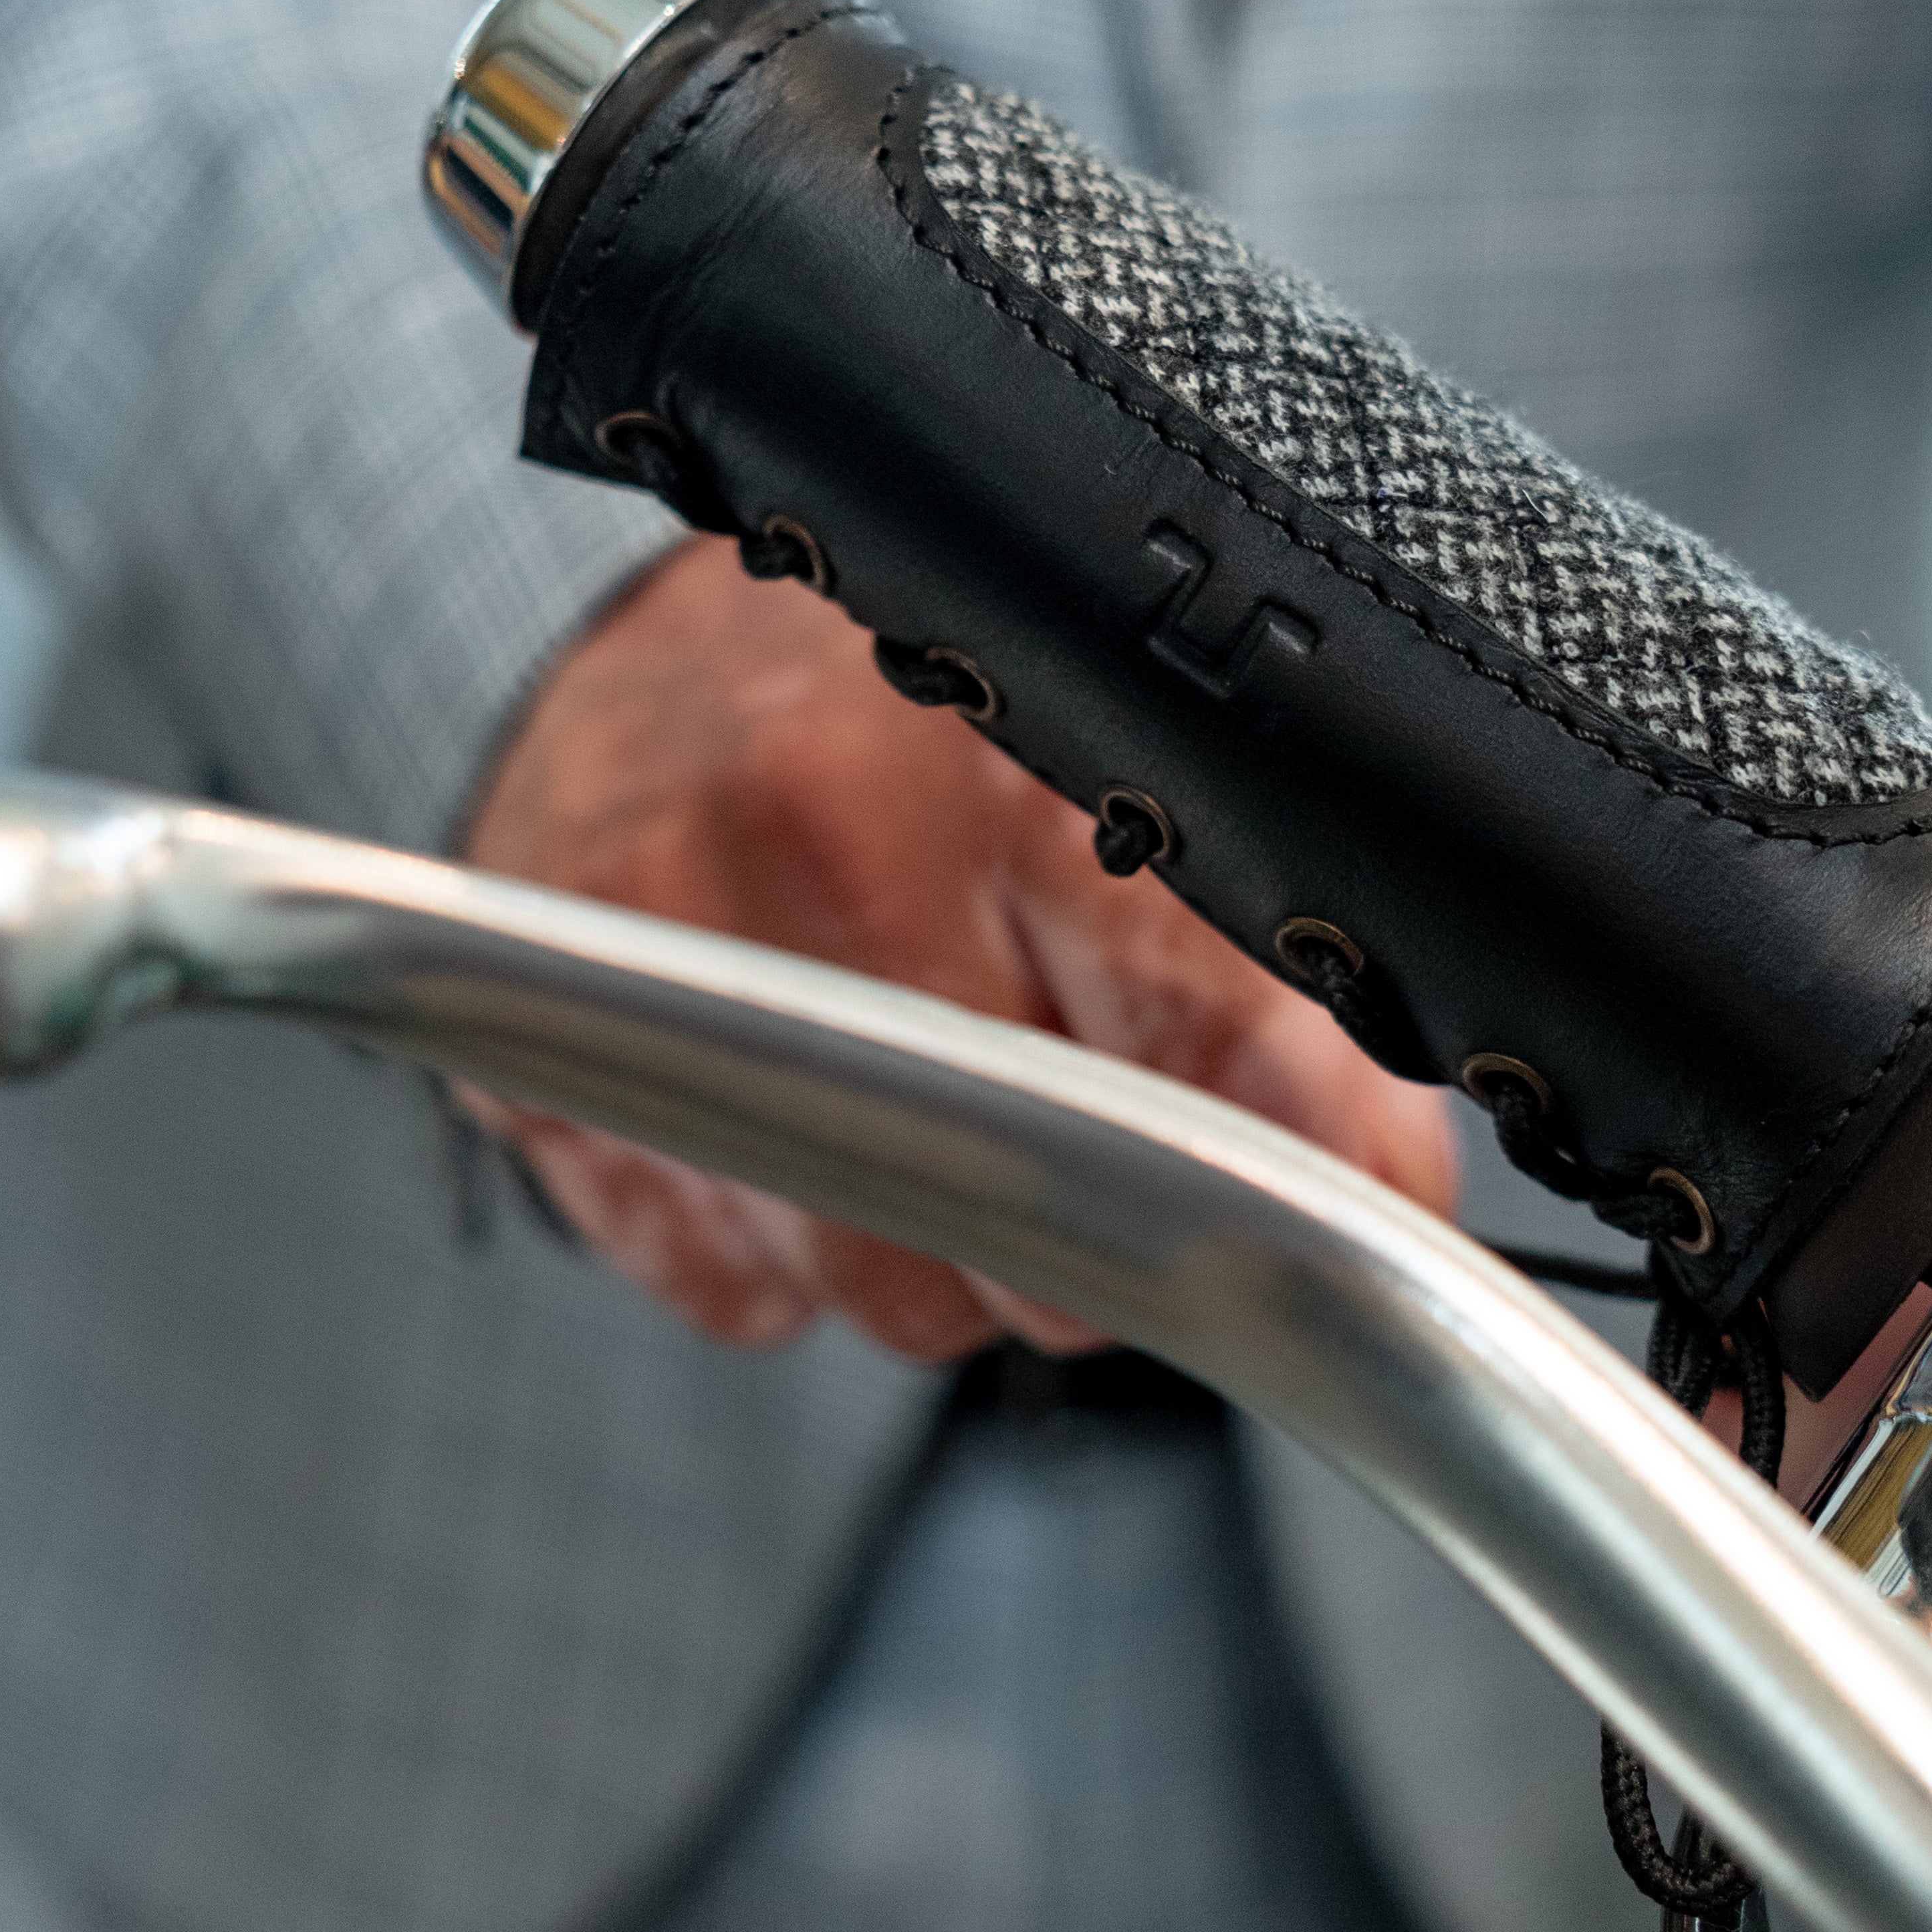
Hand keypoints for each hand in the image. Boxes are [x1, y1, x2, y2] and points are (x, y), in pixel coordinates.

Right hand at [458, 537, 1458, 1359]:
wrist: (676, 649)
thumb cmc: (920, 722)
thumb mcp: (1125, 786)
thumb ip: (1278, 987)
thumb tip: (1385, 1190)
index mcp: (1007, 746)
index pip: (1193, 1040)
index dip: (1269, 1175)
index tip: (1294, 1228)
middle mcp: (814, 819)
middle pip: (1024, 1195)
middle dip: (1082, 1235)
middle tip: (1082, 1147)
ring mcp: (655, 942)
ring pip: (868, 1274)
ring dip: (931, 1264)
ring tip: (927, 1116)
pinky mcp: (545, 1054)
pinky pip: (726, 1281)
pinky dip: (785, 1256)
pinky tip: (797, 1130)